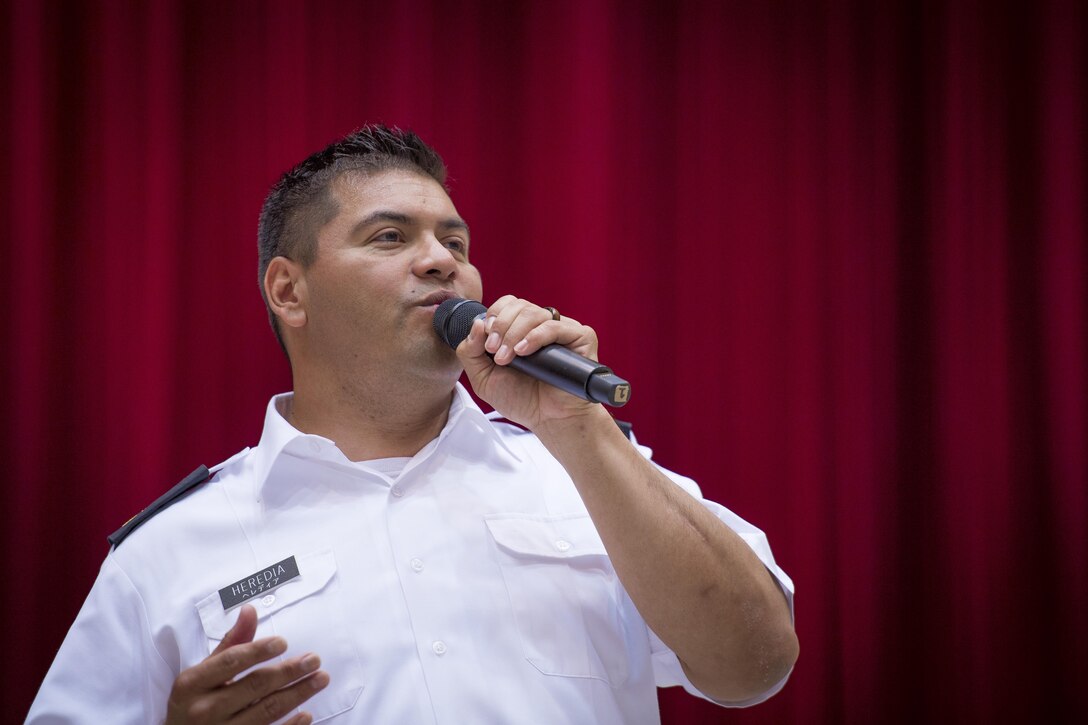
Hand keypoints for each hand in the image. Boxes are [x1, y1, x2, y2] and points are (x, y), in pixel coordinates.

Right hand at [165, 605, 328, 723]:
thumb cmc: (194, 701)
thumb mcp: (203, 672)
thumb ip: (231, 643)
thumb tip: (250, 610)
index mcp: (194, 683)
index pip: (231, 661)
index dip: (258, 650)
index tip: (283, 642)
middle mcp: (205, 709)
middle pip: (255, 686)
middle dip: (289, 671)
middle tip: (314, 660)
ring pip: (266, 710)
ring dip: (298, 694)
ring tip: (320, 679)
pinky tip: (307, 714)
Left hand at [456, 295, 602, 430]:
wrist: (548, 420)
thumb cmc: (521, 399)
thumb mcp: (483, 378)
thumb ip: (471, 351)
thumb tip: (477, 322)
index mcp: (522, 328)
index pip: (509, 303)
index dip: (494, 315)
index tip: (487, 341)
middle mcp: (542, 325)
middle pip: (520, 305)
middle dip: (501, 326)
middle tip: (495, 352)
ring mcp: (562, 330)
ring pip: (534, 313)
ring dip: (513, 333)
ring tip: (506, 358)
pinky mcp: (580, 338)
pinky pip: (555, 327)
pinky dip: (534, 337)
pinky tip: (523, 352)